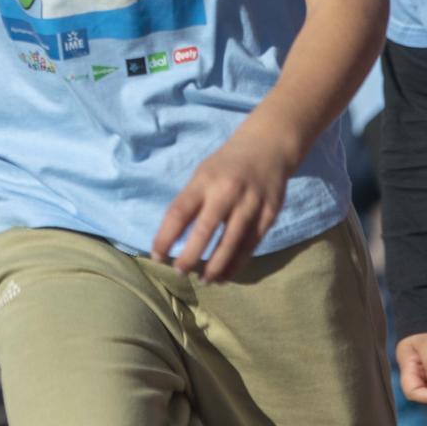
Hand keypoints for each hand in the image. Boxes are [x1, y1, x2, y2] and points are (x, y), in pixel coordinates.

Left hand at [152, 118, 297, 281]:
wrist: (269, 145)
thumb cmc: (227, 164)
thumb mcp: (203, 173)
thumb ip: (190, 201)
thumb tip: (171, 237)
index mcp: (205, 180)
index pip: (179, 212)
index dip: (165, 237)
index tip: (157, 256)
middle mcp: (227, 192)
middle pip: (205, 230)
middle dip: (190, 256)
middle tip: (179, 273)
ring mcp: (250, 203)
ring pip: (232, 243)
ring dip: (216, 266)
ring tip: (205, 280)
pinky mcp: (269, 214)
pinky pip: (251, 244)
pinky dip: (238, 263)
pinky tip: (226, 274)